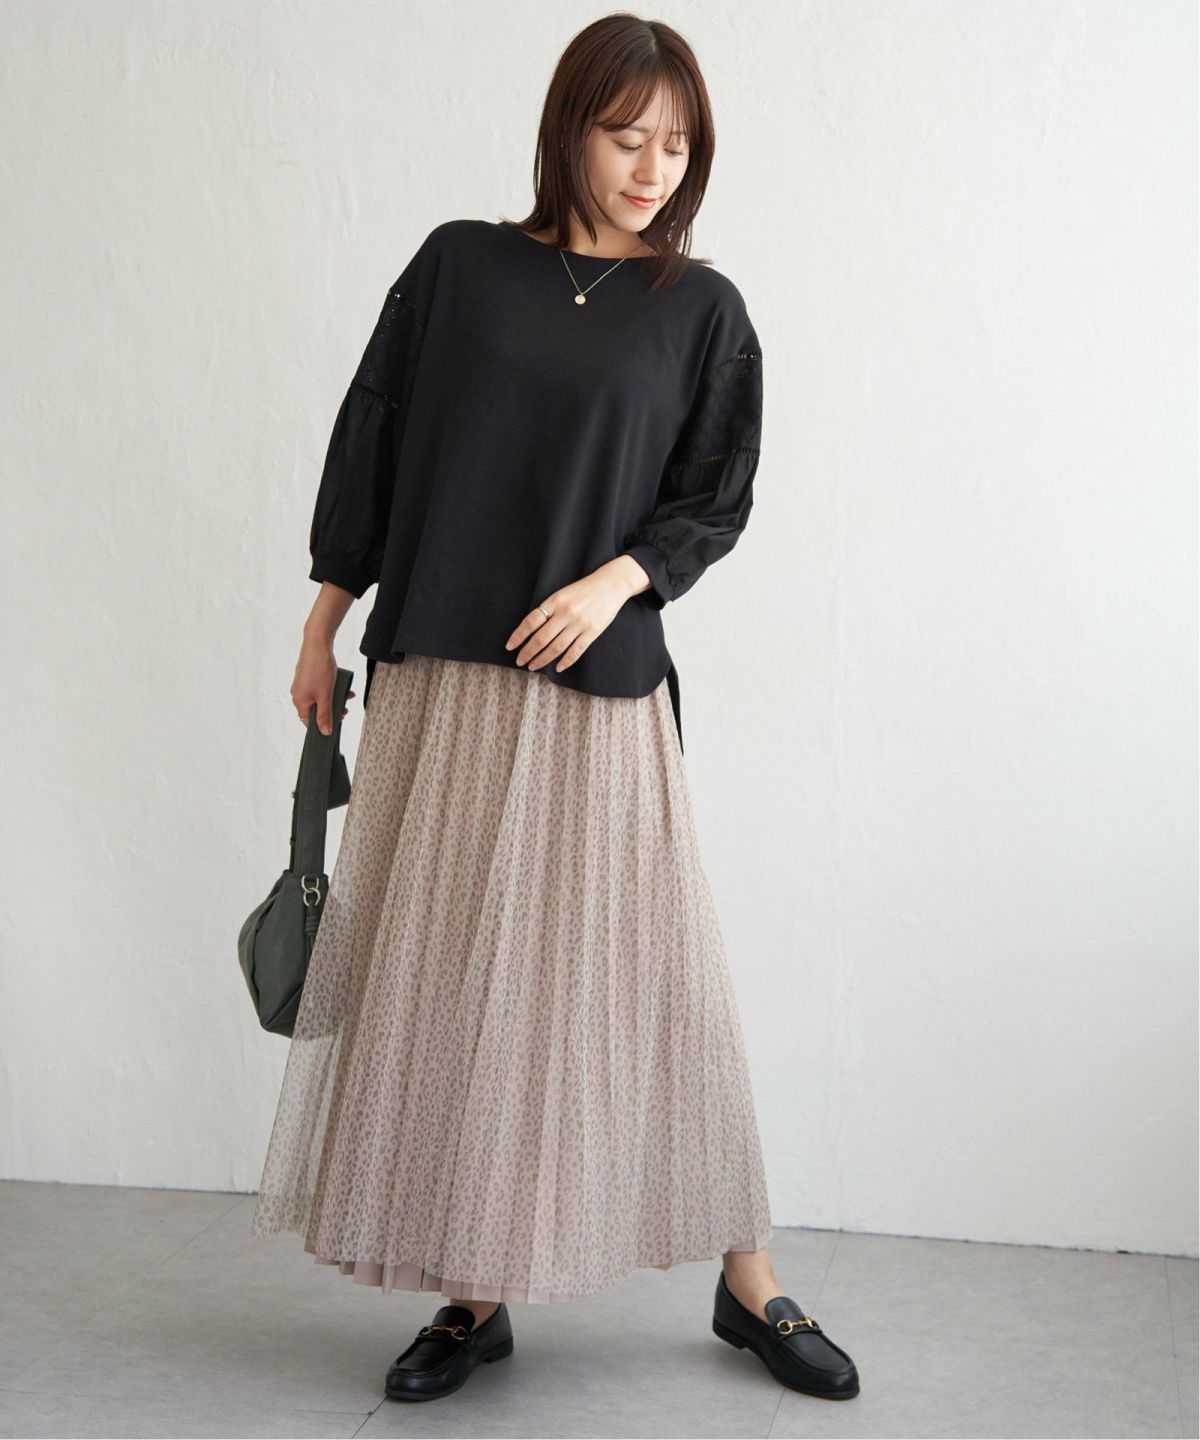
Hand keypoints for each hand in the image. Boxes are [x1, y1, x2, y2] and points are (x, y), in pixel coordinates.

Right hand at [292, 633, 354, 733]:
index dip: (322, 726)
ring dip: (335, 698)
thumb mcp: (326, 696)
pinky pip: (320, 688)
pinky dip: (331, 689)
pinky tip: (344, 687)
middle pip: (316, 710)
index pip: (309, 722)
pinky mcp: (308, 676)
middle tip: (345, 710)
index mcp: (299, 702)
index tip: (335, 727)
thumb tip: (325, 733)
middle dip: (332, 710)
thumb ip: (325, 715)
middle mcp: (298, 694)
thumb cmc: (319, 669)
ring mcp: (303, 685)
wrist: (317, 643)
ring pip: (320, 698)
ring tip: (348, 696)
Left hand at [505, 555, 649, 673]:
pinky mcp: (592, 632)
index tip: (510, 646)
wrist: (611, 585)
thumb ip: (549, 609)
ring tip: (533, 666)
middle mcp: (565, 613)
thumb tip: (532, 629)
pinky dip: (565, 661)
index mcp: (555, 601)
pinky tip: (557, 668)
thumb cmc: (584, 590)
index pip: (531, 621)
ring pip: (556, 647)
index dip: (519, 635)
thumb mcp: (562, 594)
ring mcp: (579, 624)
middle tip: (519, 661)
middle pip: (541, 638)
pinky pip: (576, 651)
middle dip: (528, 652)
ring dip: (542, 659)